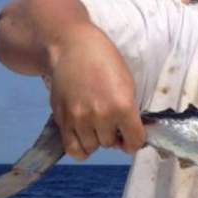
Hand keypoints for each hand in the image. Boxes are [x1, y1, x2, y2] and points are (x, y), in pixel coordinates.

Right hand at [49, 24, 144, 159]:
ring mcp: (79, 120)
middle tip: (111, 122)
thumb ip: (129, 112)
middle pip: (110, 144)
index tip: (131, 136)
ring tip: (96, 125)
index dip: (135, 141)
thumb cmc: (106, 62)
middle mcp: (101, 116)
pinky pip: (72, 148)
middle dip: (113, 136)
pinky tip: (84, 137)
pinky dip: (81, 148)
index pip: (134, 141)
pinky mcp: (62, 120)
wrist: (74, 49)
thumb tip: (125, 135)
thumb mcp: (128, 85)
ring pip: (92, 147)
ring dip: (96, 140)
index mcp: (123, 106)